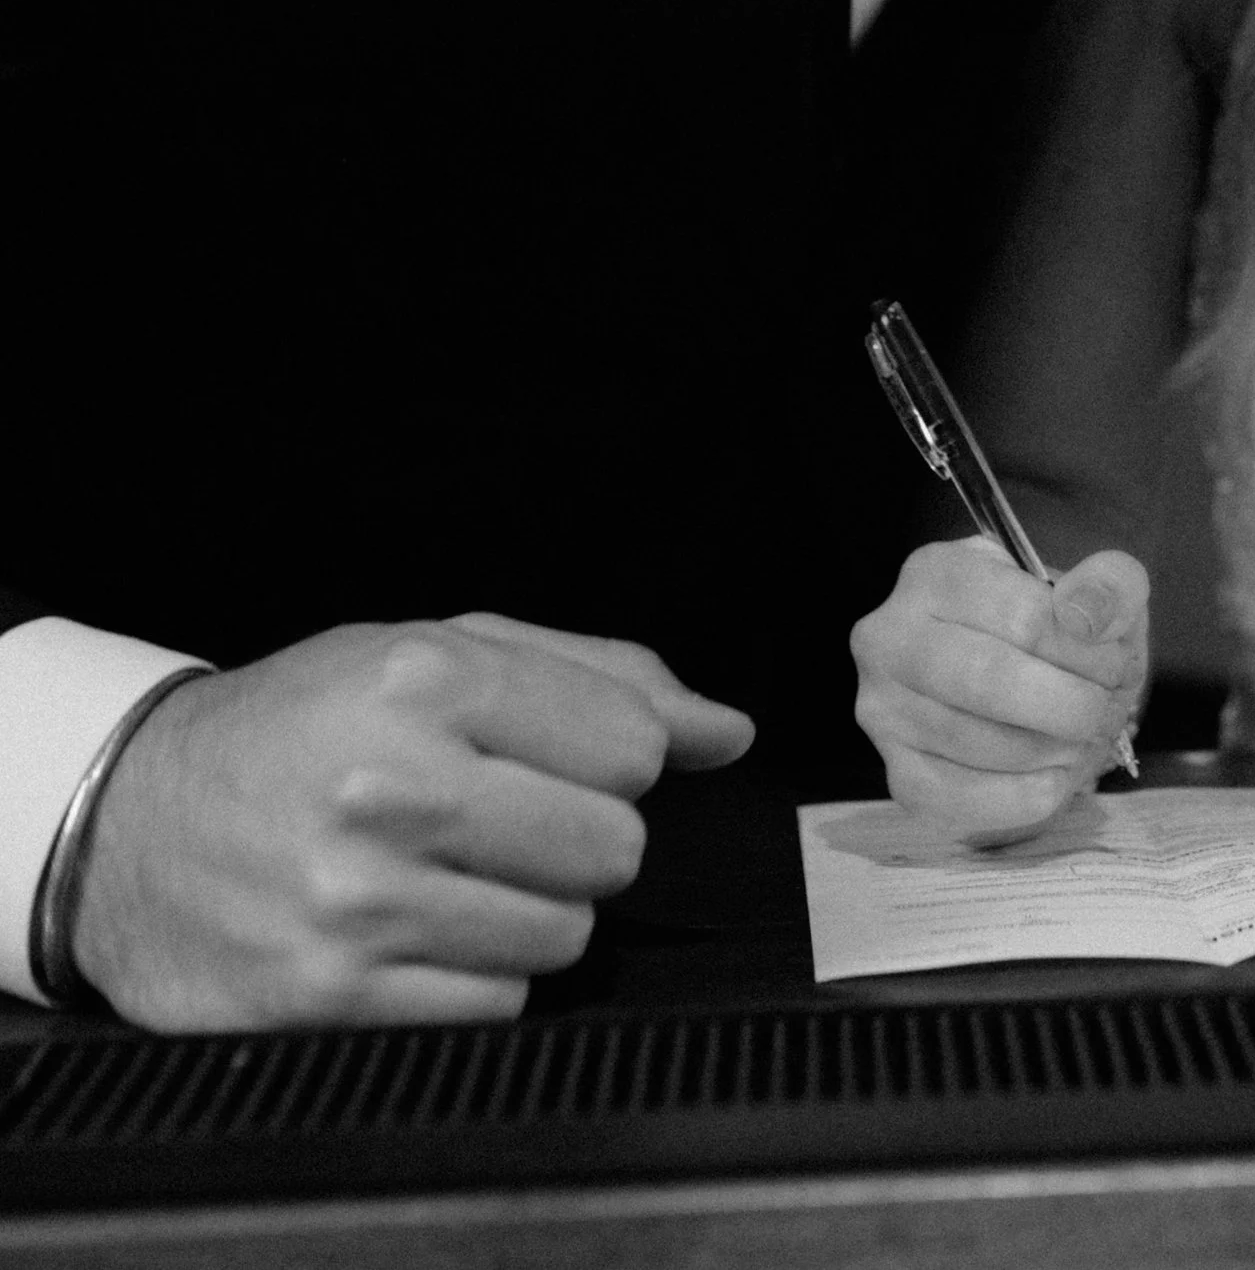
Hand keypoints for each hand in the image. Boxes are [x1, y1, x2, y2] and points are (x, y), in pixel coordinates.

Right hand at [71, 613, 753, 1029]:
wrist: (129, 820)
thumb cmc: (304, 722)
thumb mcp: (441, 647)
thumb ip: (602, 675)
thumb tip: (728, 732)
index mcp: (428, 676)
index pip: (632, 745)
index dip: (608, 759)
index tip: (551, 759)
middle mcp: (393, 784)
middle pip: (611, 848)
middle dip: (576, 839)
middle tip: (500, 821)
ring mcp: (359, 899)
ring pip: (562, 935)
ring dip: (526, 912)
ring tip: (446, 873)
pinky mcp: (331, 995)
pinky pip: (494, 1005)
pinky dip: (473, 976)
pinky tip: (412, 933)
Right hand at [851, 538, 1147, 842]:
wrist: (1025, 683)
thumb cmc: (1054, 631)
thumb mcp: (1091, 589)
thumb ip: (1108, 585)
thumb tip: (1085, 617)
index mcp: (936, 572)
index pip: (1021, 615)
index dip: (1084, 650)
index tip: (1113, 663)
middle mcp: (890, 638)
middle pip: (990, 679)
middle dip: (1070, 704)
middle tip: (1104, 710)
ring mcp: (885, 710)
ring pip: (978, 742)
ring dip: (1054, 750)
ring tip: (1082, 738)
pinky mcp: (898, 774)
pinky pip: (960, 799)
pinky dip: (1024, 797)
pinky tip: (1054, 775)